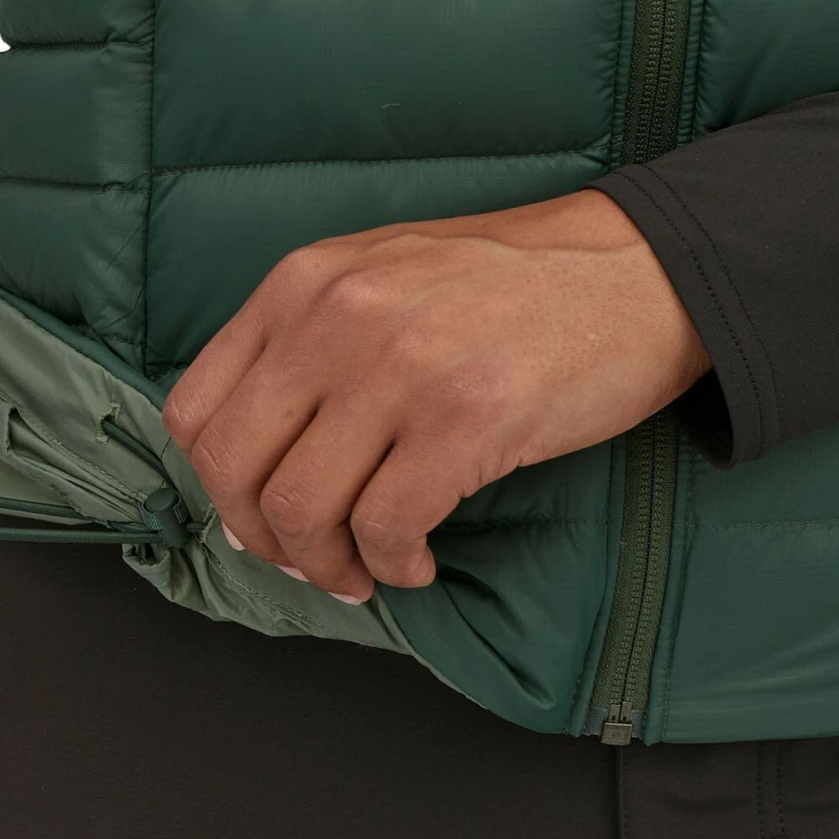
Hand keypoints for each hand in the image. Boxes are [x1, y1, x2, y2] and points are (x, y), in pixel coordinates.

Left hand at [162, 189, 710, 600]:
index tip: (257, 517)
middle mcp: (335, 316)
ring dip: (325, 565)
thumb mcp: (380, 278)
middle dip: (261, 539)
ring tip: (364, 570)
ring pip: (301, 508)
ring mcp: (400, 365)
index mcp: (300, 284)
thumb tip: (254, 465)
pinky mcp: (467, 417)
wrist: (644, 268)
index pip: (194, 410)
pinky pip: (386, 527)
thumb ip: (306, 347)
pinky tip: (418, 562)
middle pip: (234, 468)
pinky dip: (392, 565)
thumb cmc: (509, 287)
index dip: (214, 487)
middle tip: (307, 561)